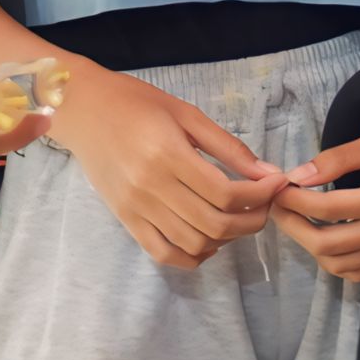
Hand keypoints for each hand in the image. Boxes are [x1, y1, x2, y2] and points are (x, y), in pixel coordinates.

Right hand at [54, 64, 288, 268]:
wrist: (82, 110)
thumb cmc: (136, 103)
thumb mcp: (187, 114)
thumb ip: (228, 147)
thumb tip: (268, 172)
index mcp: (168, 155)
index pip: (226, 193)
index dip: (261, 194)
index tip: (277, 183)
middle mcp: (151, 188)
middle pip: (215, 224)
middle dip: (252, 219)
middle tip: (265, 203)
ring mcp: (136, 209)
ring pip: (194, 244)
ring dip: (227, 239)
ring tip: (239, 218)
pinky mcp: (125, 220)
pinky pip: (163, 254)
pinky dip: (192, 256)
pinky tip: (208, 240)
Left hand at [277, 116, 359, 281]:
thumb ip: (338, 158)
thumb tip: (298, 177)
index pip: (330, 207)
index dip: (295, 199)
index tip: (278, 188)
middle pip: (331, 244)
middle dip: (295, 226)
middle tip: (277, 208)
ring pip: (342, 265)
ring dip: (312, 247)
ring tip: (297, 222)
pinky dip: (336, 261)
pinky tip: (325, 239)